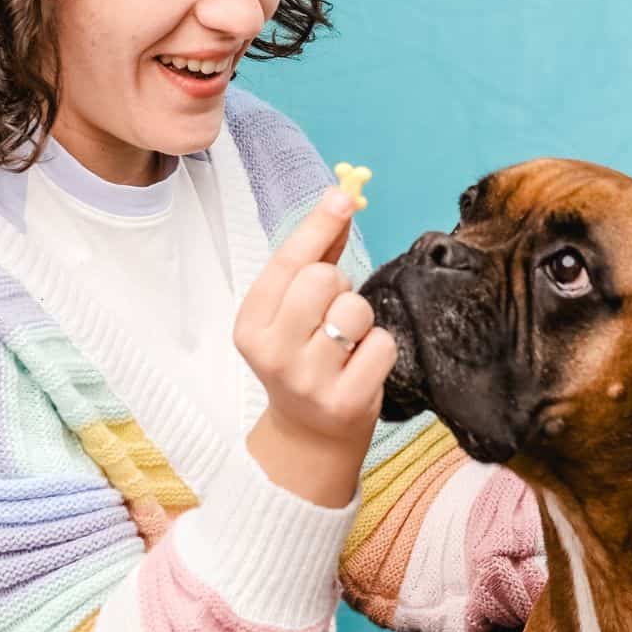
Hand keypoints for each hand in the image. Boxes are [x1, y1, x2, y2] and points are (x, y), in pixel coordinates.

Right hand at [234, 187, 397, 506]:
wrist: (310, 435)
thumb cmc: (304, 357)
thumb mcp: (293, 311)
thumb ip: (314, 257)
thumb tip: (340, 198)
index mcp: (249, 326)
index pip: (286, 263)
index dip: (317, 225)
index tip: (342, 196)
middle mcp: (272, 354)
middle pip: (322, 280)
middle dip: (338, 286)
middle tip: (331, 314)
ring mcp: (308, 381)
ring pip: (356, 309)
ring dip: (361, 320)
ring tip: (345, 345)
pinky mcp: (347, 401)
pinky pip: (382, 343)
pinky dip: (380, 349)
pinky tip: (360, 367)